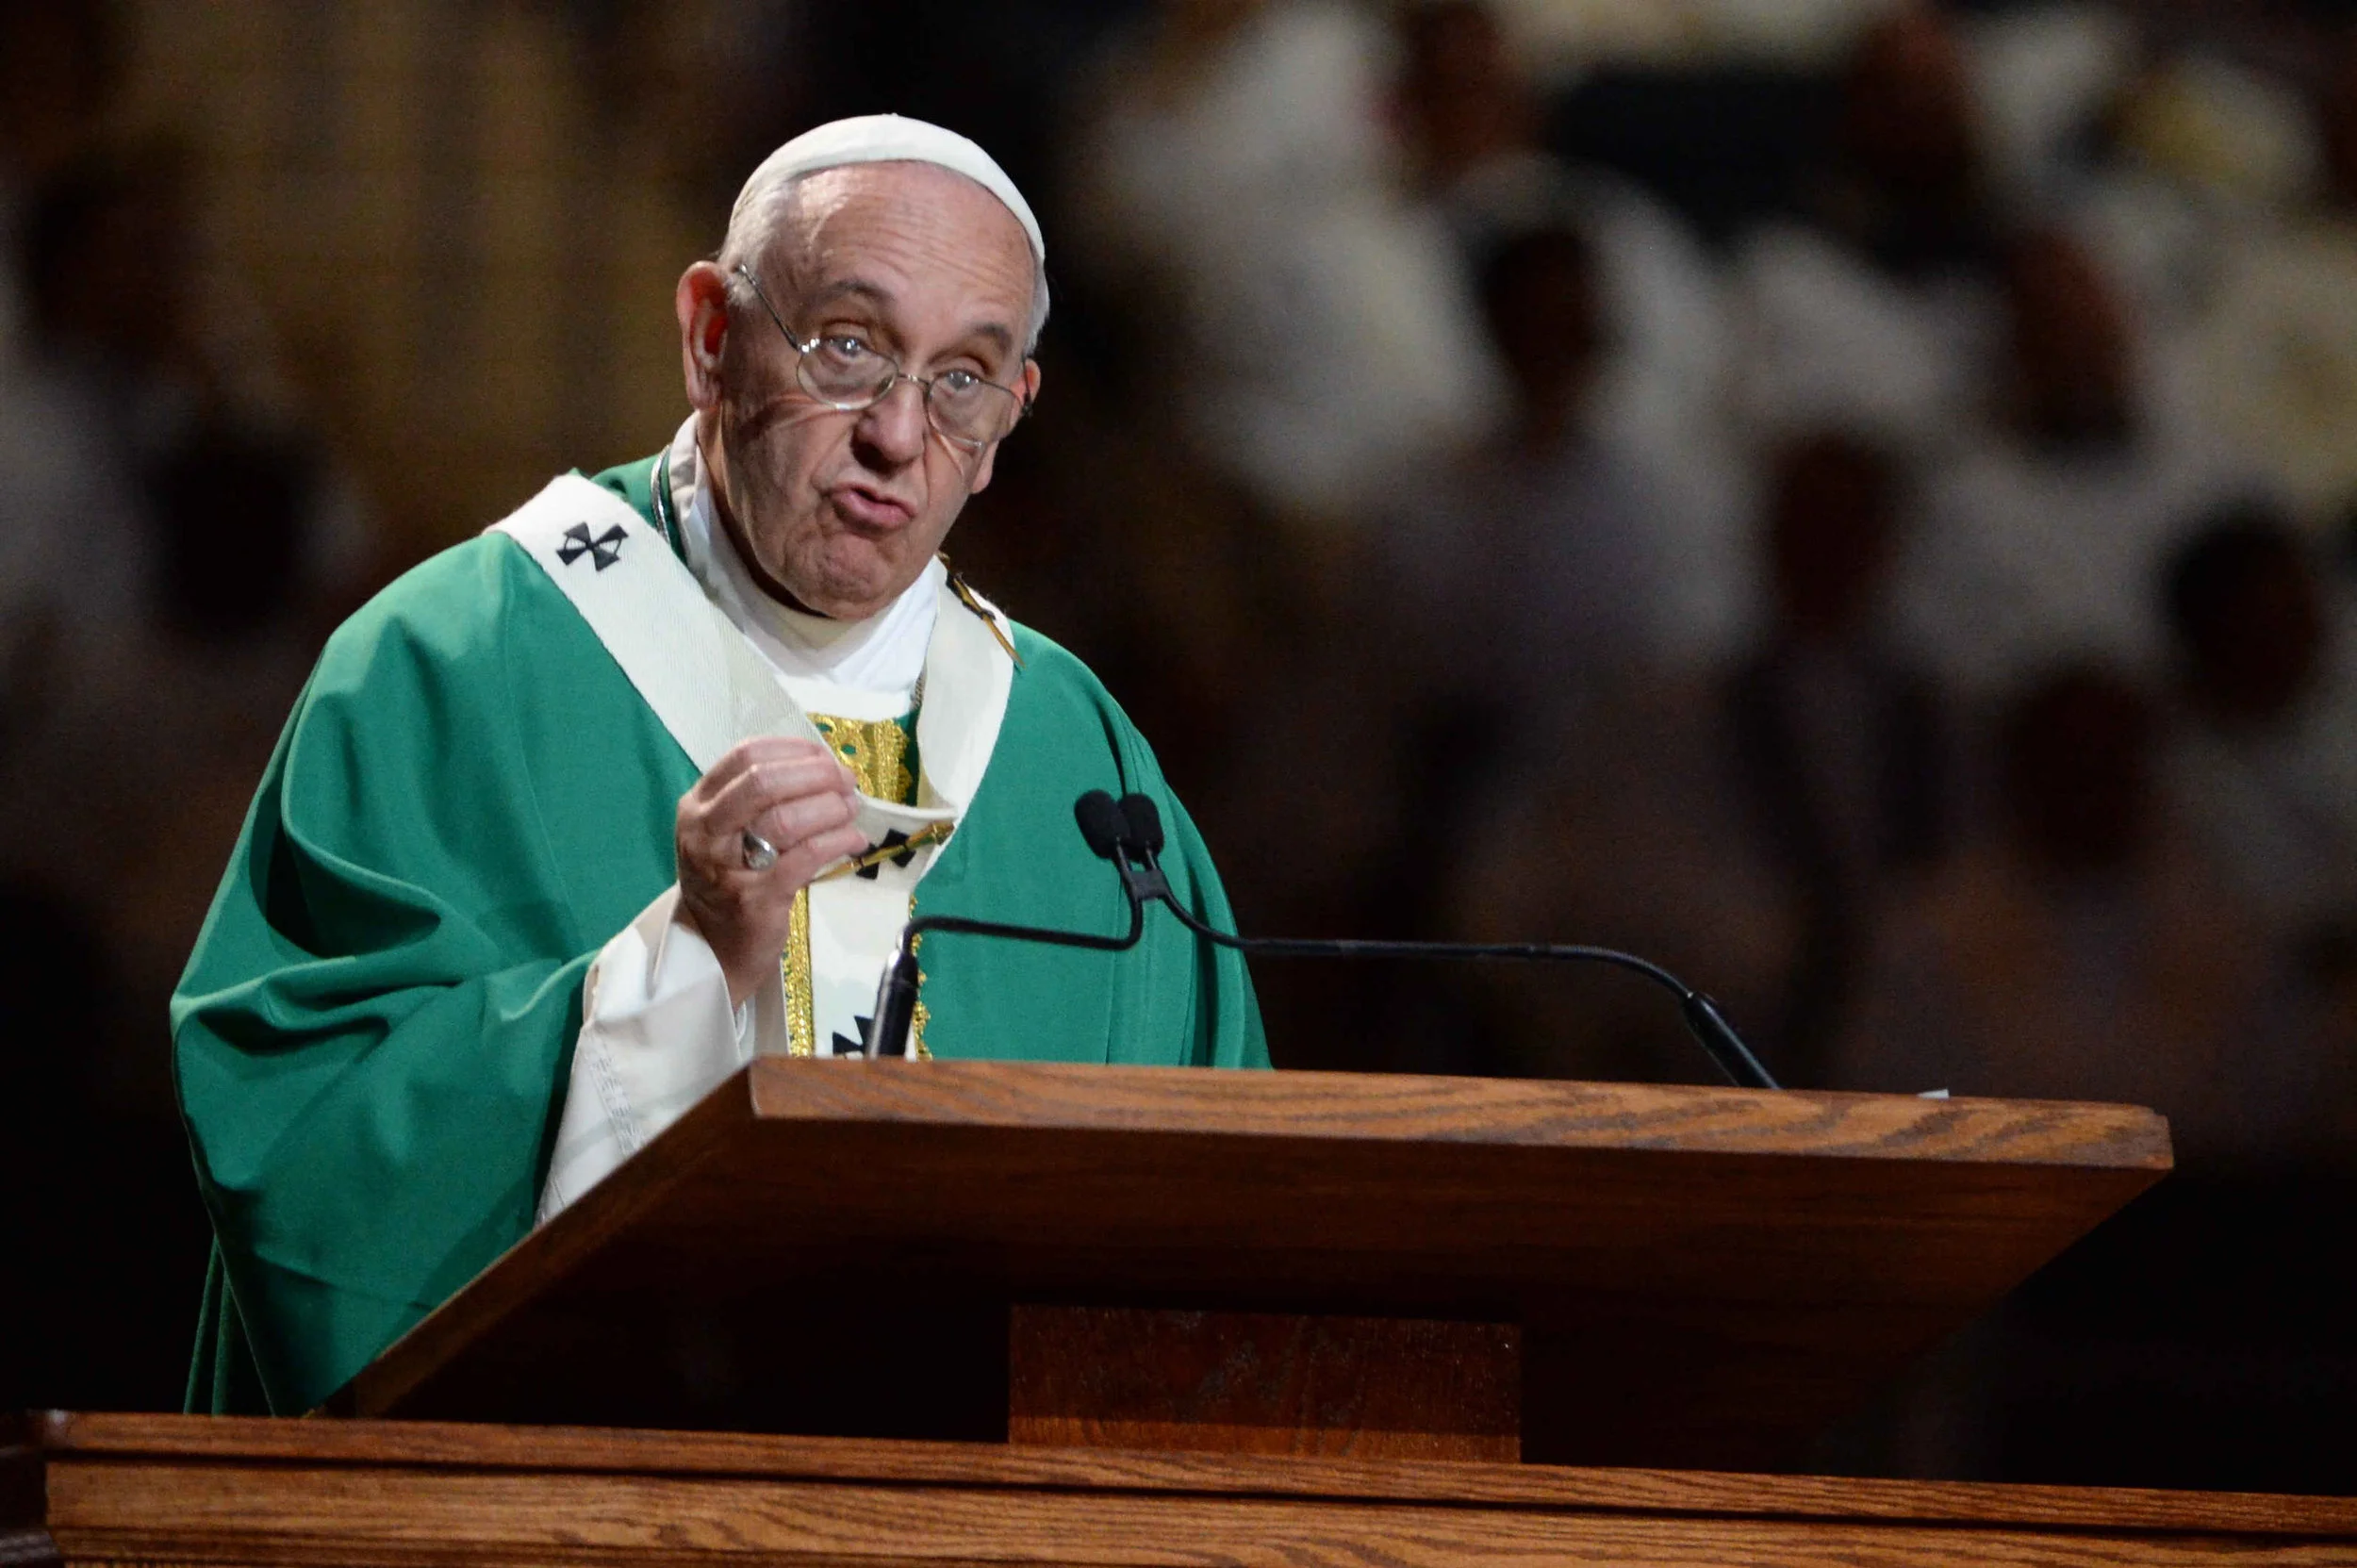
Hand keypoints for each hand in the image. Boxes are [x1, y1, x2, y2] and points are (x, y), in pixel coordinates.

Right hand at [676, 736, 865, 1007]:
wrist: (710, 949)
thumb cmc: (727, 880)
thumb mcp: (726, 832)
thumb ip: (762, 800)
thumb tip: (825, 769)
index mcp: (698, 804)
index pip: (745, 756)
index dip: (793, 750)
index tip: (825, 757)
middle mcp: (705, 831)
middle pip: (764, 782)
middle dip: (815, 775)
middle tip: (846, 782)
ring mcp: (727, 866)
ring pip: (785, 819)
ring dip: (829, 808)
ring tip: (851, 809)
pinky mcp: (756, 898)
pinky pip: (804, 857)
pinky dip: (837, 842)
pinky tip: (854, 840)